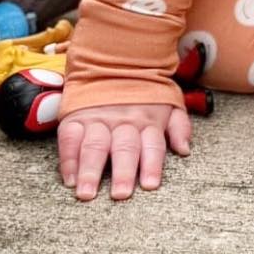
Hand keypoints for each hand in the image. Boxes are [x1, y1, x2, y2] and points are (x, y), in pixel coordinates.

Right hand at [56, 103, 190, 201]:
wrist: (114, 59)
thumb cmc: (145, 90)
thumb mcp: (170, 101)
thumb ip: (179, 126)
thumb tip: (184, 150)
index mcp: (149, 120)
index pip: (153, 145)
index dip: (151, 165)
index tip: (149, 185)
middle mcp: (124, 121)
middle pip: (124, 148)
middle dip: (122, 172)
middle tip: (120, 194)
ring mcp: (98, 119)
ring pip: (95, 146)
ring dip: (90, 171)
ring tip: (87, 193)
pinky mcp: (76, 117)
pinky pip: (70, 139)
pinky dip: (68, 159)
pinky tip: (70, 179)